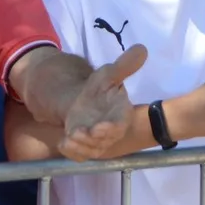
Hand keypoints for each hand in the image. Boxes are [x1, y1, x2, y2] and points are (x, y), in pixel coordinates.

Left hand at [61, 46, 145, 160]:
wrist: (84, 101)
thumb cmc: (100, 89)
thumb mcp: (109, 74)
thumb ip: (125, 65)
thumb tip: (142, 47)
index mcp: (120, 115)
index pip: (120, 125)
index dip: (111, 129)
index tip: (100, 127)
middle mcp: (110, 132)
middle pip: (105, 141)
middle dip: (93, 139)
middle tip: (81, 132)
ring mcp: (97, 142)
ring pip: (91, 151)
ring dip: (80, 146)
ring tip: (70, 135)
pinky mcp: (84, 147)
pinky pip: (78, 156)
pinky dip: (70, 152)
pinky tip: (63, 142)